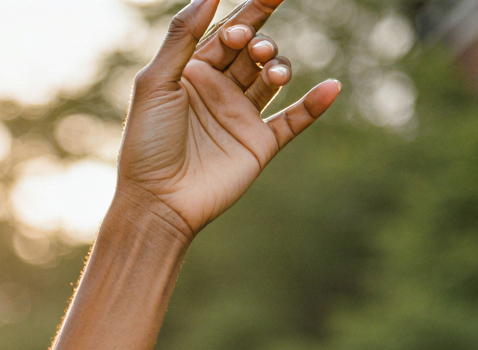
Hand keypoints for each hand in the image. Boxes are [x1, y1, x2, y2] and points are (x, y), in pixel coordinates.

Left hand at [115, 0, 341, 236]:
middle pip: (254, 50)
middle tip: (257, 49)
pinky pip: (295, 119)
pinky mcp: (259, 144)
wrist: (156, 203)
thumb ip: (181, 37)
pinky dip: (315, 104)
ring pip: (274, 78)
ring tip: (272, 73)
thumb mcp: (156, 84)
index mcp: (192, 73)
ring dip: (280, 67)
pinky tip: (331, 88)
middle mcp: (219, 92)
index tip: (250, 17)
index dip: (246, 16)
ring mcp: (241, 117)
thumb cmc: (146, 145)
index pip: (228, 32)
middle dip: (262, 42)